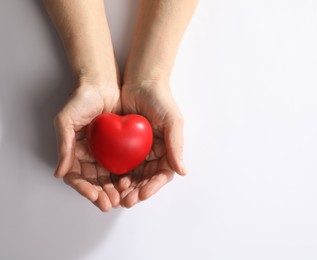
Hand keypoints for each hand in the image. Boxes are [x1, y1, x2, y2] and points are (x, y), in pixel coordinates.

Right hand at [54, 84, 121, 211]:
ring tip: (122, 198)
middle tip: (110, 203)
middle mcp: (90, 156)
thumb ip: (64, 146)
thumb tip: (59, 173)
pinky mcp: (121, 148)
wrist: (103, 84)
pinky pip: (123, 166)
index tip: (93, 196)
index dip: (84, 188)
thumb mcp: (66, 120)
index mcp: (74, 152)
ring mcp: (105, 153)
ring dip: (114, 190)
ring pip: (109, 178)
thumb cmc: (81, 99)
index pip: (77, 177)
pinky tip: (132, 183)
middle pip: (94, 182)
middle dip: (101, 194)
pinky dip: (126, 176)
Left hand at [118, 81, 185, 207]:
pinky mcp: (124, 145)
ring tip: (118, 195)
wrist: (141, 81)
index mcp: (168, 149)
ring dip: (127, 187)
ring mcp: (139, 150)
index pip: (163, 174)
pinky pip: (121, 163)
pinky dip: (117, 173)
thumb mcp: (173, 121)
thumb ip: (176, 145)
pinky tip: (110, 179)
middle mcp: (154, 152)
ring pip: (134, 174)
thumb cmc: (161, 99)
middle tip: (127, 200)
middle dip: (138, 191)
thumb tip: (182, 171)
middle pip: (147, 178)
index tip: (143, 194)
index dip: (153, 186)